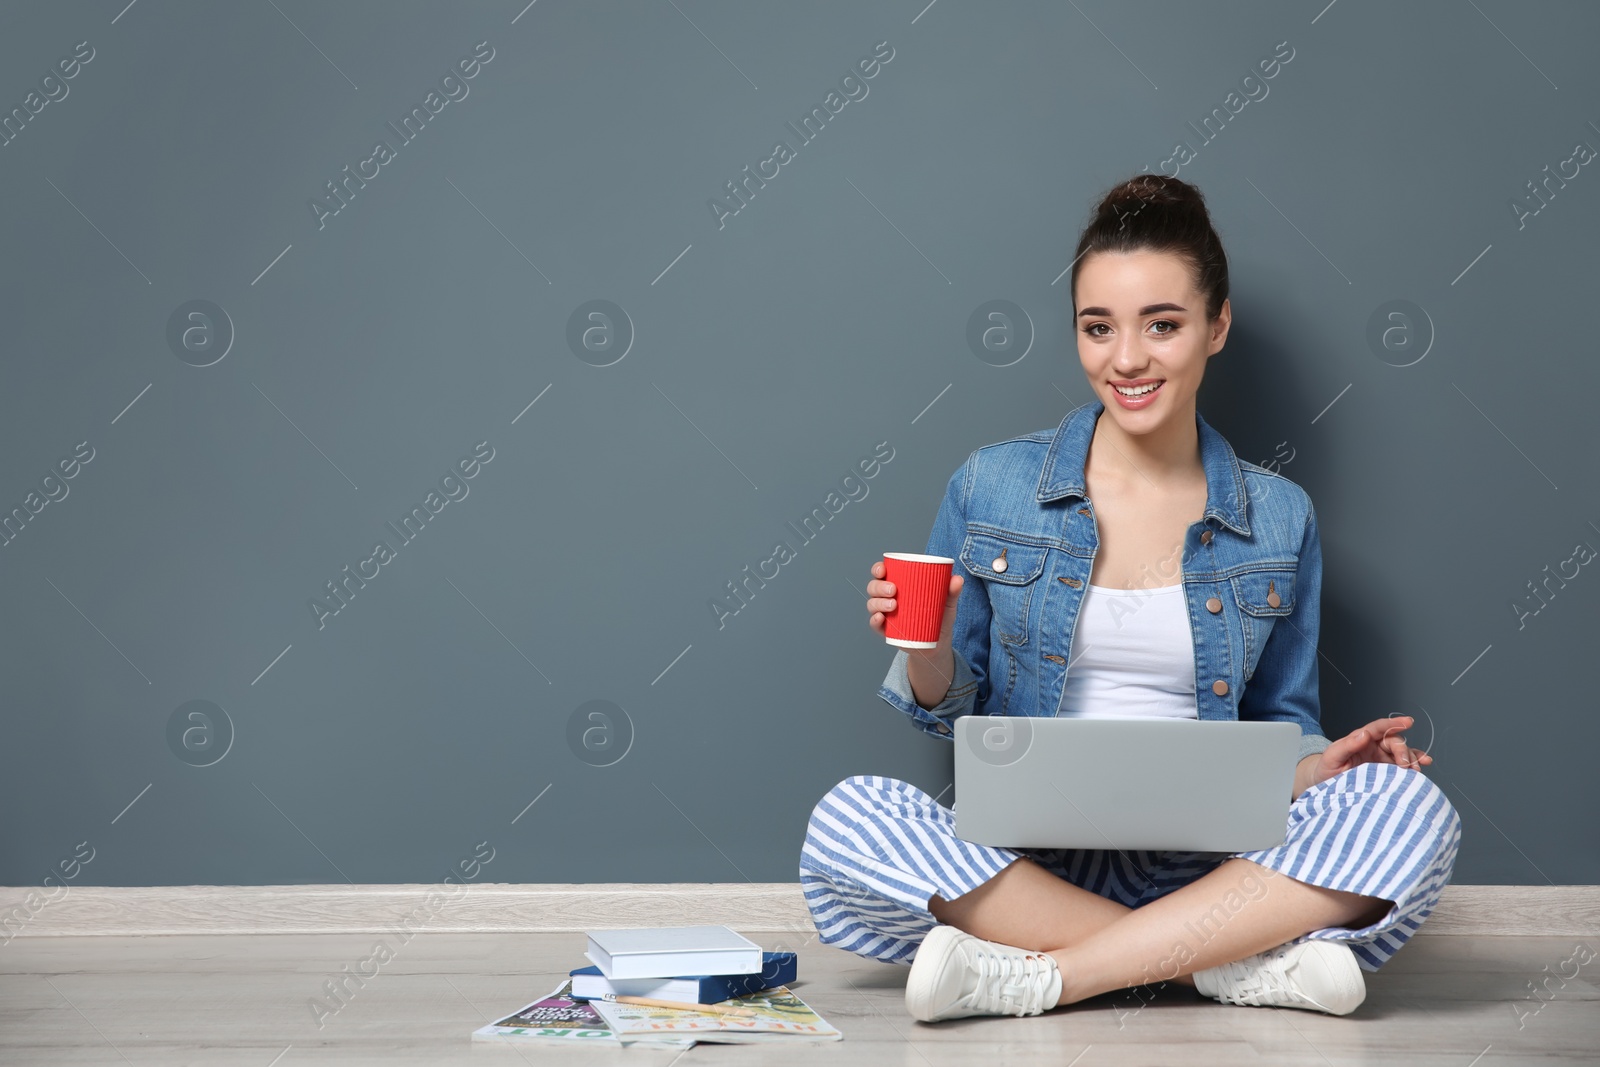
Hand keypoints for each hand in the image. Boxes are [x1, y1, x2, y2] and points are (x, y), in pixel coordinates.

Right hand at [866, 560, 963, 651]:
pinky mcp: (887, 631)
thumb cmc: (939, 617)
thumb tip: (958, 579)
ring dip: (878, 603)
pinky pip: (875, 625)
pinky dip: (874, 621)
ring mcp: (886, 614)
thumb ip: (952, 591)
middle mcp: (887, 598)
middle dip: (879, 586)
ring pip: (872, 604)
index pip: (882, 573)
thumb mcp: (947, 603)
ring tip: (893, 606)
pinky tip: (881, 618)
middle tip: (893, 590)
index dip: (878, 569)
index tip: (884, 569)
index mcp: (898, 585)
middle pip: (874, 587)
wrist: (938, 644)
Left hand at [1309, 714, 1432, 786]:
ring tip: (1416, 768)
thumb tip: (1365, 734)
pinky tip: (1424, 763)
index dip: (1393, 724)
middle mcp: (1373, 746)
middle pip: (1394, 742)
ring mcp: (1381, 757)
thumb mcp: (1332, 757)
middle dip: (1403, 751)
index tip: (1407, 722)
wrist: (1325, 785)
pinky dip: (1415, 762)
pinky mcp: (1386, 770)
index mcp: (1360, 739)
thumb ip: (1347, 745)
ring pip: (1401, 752)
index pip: (1378, 728)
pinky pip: (1403, 763)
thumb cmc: (1327, 769)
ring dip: (1412, 758)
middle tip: (1405, 765)